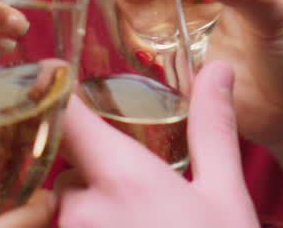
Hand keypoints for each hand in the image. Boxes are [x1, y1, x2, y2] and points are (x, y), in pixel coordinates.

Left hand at [53, 61, 258, 227]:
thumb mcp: (226, 198)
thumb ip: (212, 129)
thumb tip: (219, 69)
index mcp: (121, 178)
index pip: (65, 115)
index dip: (56, 95)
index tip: (57, 81)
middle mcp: (80, 212)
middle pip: (65, 172)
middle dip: (95, 179)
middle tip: (141, 202)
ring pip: (62, 214)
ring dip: (90, 219)